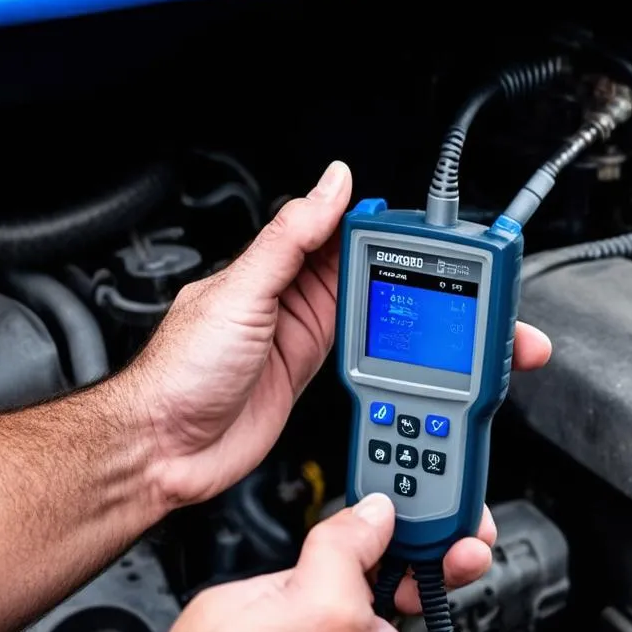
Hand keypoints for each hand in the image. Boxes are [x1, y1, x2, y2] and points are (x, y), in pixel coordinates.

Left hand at [134, 159, 550, 513]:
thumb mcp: (239, 293)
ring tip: (455, 315)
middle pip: (371, 271)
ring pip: (375, 309)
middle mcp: (295, 295)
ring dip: (413, 312)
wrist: (164, 448)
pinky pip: (364, 348)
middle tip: (467, 281)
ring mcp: (305, 333)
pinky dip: (394, 347)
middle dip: (417, 273)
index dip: (390, 228)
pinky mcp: (312, 372)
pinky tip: (417, 350)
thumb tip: (332, 183)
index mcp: (279, 265)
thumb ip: (289, 239)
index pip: (345, 231)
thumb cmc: (180, 371)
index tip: (437, 231)